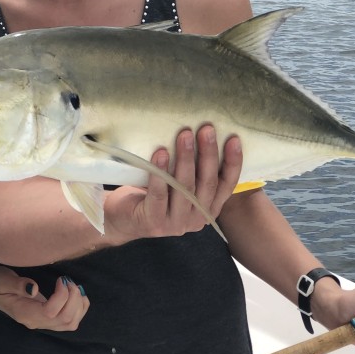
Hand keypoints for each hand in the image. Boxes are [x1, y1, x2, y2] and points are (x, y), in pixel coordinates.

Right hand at [0, 266, 88, 330]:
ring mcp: (43, 322)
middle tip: (68, 280)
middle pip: (65, 320)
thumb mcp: (1, 279)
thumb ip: (16, 284)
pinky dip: (79, 308)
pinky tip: (75, 293)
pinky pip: (71, 321)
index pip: (51, 312)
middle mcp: (35, 322)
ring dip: (78, 304)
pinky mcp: (49, 319)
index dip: (62, 296)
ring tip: (73, 286)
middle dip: (73, 298)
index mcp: (24, 313)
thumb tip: (34, 289)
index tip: (60, 279)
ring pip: (71, 323)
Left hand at [104, 125, 241, 241]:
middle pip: (208, 184)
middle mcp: (196, 220)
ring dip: (186, 159)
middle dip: (208, 154)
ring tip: (184, 135)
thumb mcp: (178, 184)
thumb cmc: (153, 194)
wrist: (121, 218)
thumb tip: (200, 133)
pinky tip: (160, 153)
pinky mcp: (153, 222)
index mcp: (207, 209)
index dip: (233, 162)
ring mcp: (175, 224)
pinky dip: (160, 172)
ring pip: (185, 188)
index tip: (234, 139)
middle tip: (206, 129)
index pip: (227, 186)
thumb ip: (193, 170)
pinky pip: (159, 194)